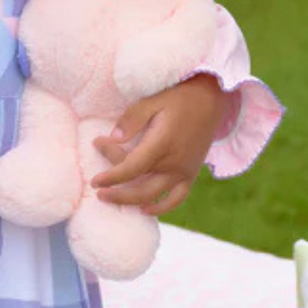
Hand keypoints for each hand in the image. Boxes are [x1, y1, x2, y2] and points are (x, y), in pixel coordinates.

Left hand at [89, 74, 231, 216]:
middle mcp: (174, 163)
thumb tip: (113, 138)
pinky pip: (177, 198)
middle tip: (98, 190)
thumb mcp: (152, 101)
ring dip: (132, 201)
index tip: (95, 181)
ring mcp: (184, 171)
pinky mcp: (191, 174)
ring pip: (154, 195)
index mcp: (162, 144)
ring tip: (112, 198)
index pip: (131, 169)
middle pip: (139, 188)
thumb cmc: (178, 98)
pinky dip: (161, 207)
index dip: (111, 177)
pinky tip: (145, 209)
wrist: (211, 99)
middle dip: (116, 192)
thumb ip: (131, 119)